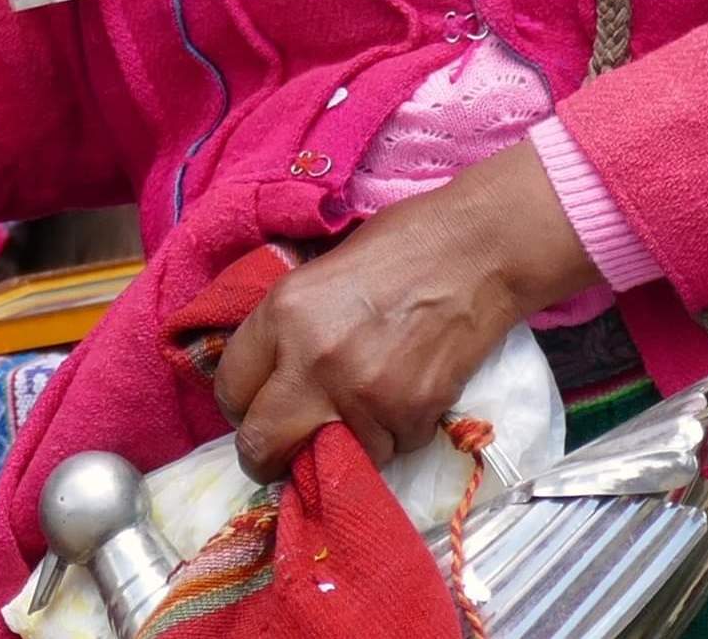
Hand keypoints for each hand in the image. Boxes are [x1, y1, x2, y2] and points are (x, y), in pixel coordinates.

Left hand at [212, 147, 589, 477]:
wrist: (477, 252)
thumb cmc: (399, 247)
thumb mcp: (317, 276)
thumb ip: (286, 331)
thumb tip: (266, 383)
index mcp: (282, 313)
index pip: (229, 390)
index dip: (241, 406)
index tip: (259, 408)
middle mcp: (312, 360)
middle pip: (260, 446)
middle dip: (269, 456)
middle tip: (288, 449)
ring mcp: (362, 394)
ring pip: (328, 460)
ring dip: (341, 447)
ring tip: (364, 409)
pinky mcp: (409, 417)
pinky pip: (386, 453)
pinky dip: (391, 437)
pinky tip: (404, 398)